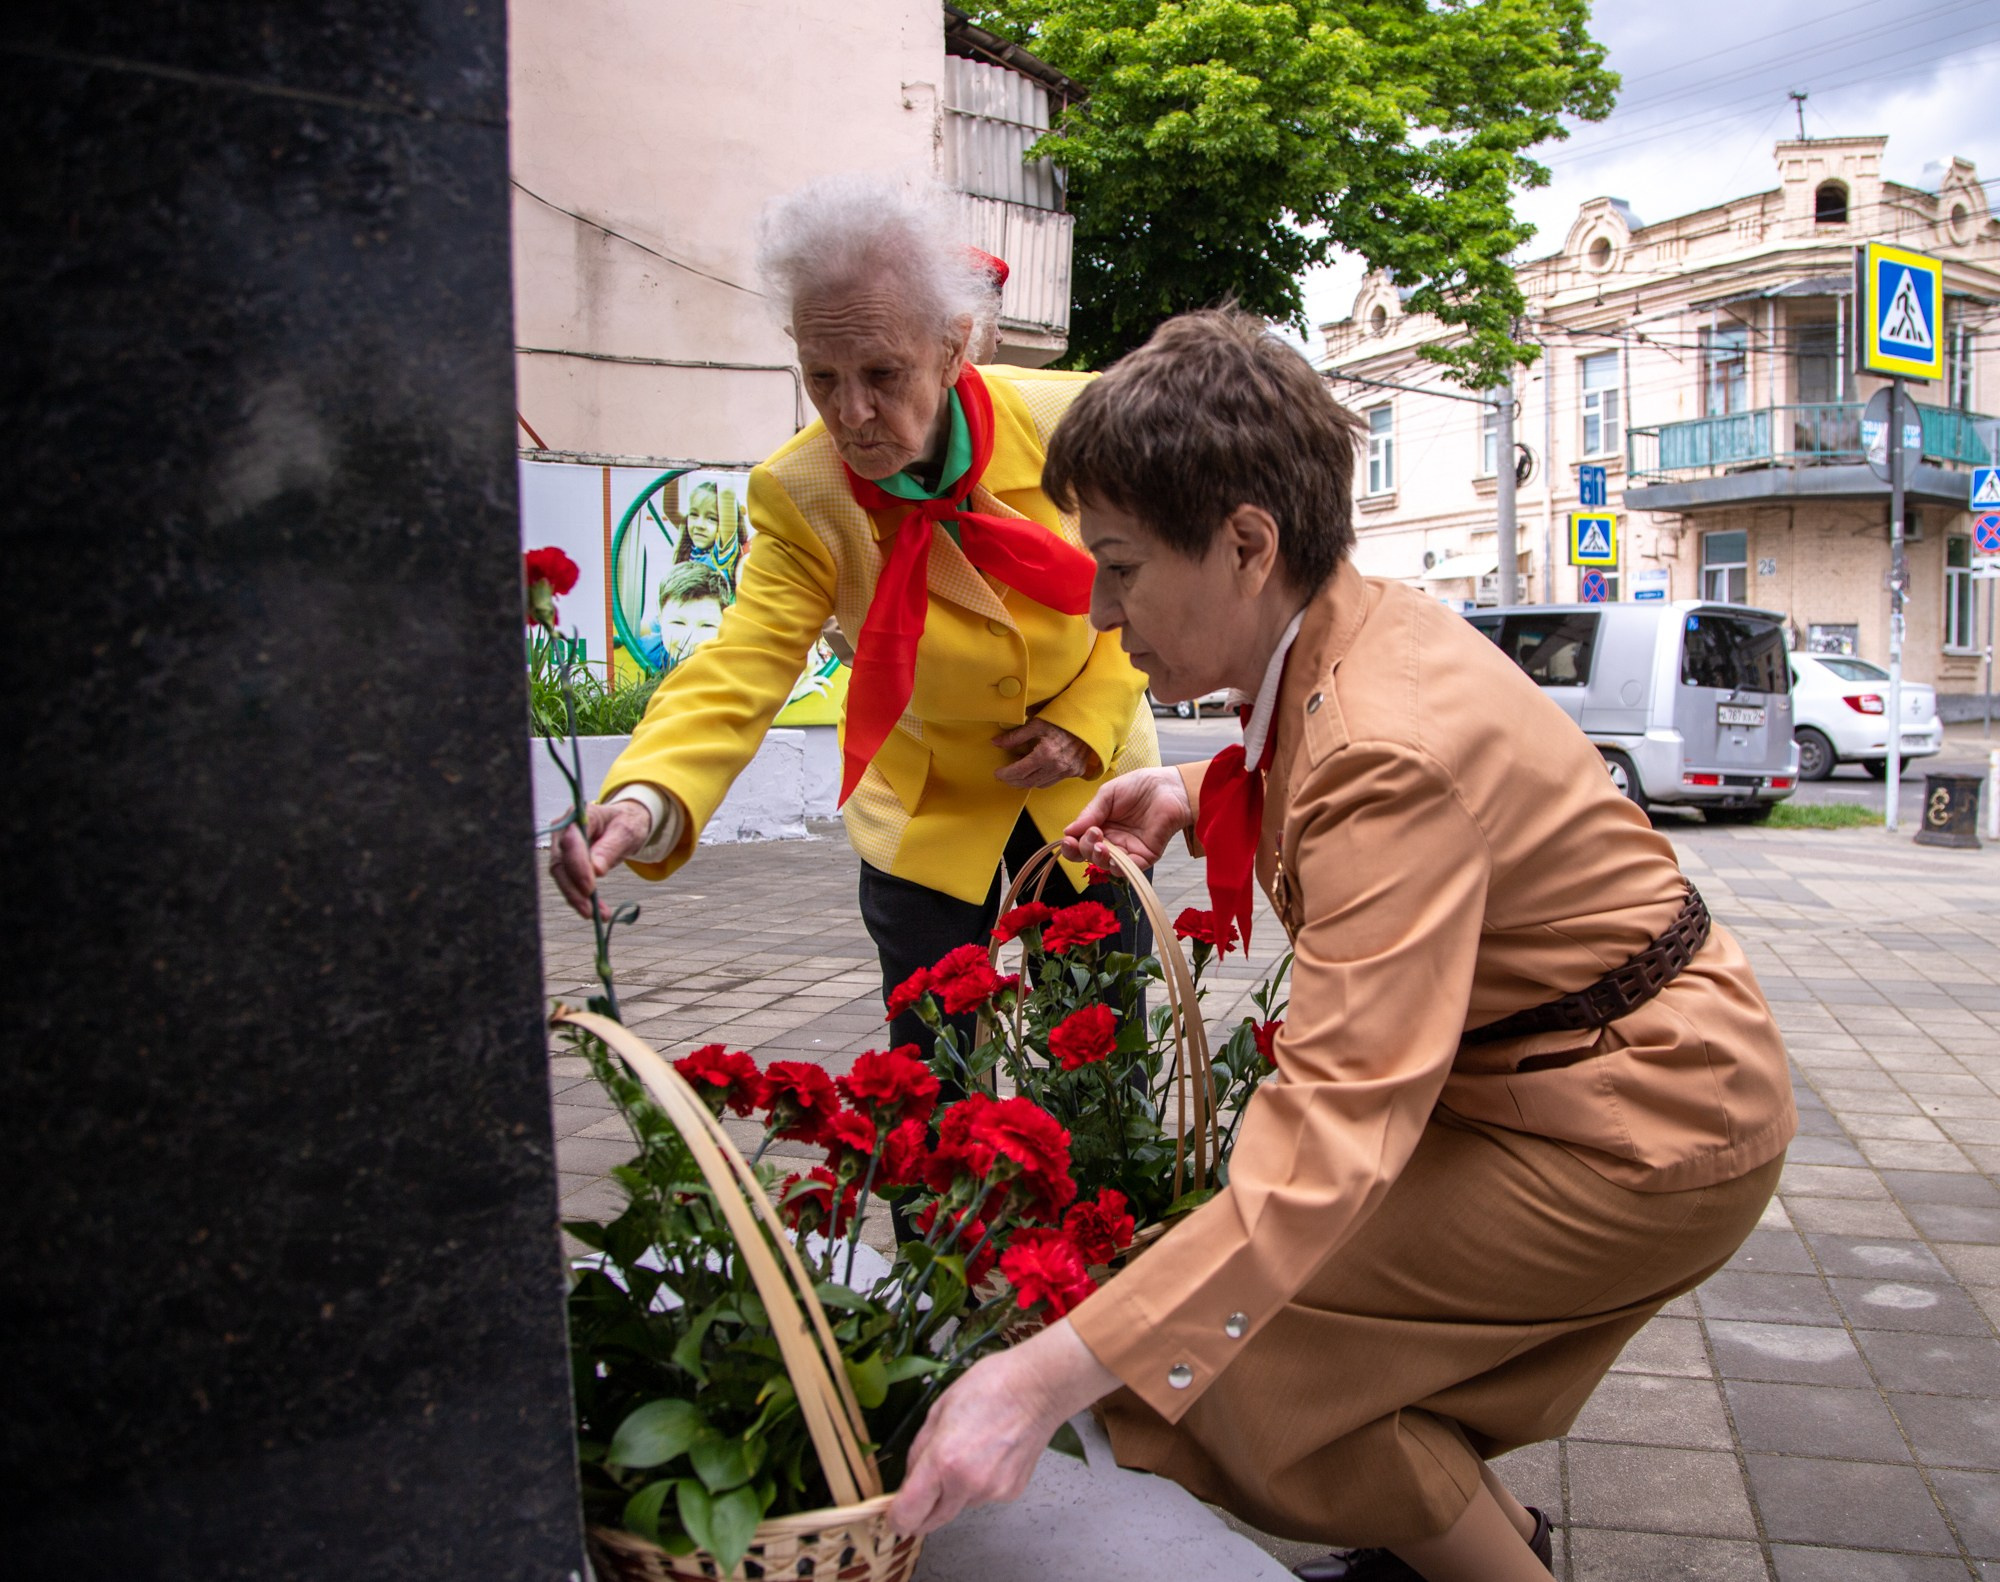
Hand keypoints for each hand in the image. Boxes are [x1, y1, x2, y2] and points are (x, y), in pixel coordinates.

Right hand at [550, 800, 652, 919]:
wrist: (624, 822)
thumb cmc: (626, 822)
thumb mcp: (626, 832)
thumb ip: (610, 848)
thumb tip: (596, 871)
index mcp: (579, 815)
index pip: (570, 842)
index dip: (577, 867)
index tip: (590, 888)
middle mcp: (563, 830)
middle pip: (560, 862)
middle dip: (573, 889)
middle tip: (590, 910)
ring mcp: (561, 846)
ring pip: (562, 876)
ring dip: (577, 898)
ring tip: (599, 915)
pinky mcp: (565, 861)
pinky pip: (569, 882)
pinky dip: (581, 898)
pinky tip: (596, 912)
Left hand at [889, 1320, 1117, 1537]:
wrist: (1037, 1388)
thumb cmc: (989, 1387)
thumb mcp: (939, 1409)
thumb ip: (919, 1450)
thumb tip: (910, 1478)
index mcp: (943, 1461)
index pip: (909, 1514)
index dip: (896, 1518)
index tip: (893, 1514)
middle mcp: (967, 1485)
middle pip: (931, 1521)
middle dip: (921, 1510)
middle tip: (923, 1487)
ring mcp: (991, 1492)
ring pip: (957, 1507)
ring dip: (952, 1493)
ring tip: (967, 1454)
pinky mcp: (1010, 1492)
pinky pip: (981, 1497)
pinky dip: (977, 1485)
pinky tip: (988, 1455)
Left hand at [991, 718, 1097, 788]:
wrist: (1089, 722)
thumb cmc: (1062, 720)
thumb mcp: (1037, 724)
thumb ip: (1015, 736)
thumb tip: (996, 742)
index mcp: (1045, 754)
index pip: (1018, 771)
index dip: (1005, 774)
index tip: (997, 772)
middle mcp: (1056, 766)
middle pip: (1027, 782)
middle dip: (1013, 781)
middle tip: (1004, 777)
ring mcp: (1067, 771)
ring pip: (1039, 785)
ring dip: (1026, 782)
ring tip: (1017, 775)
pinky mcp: (1075, 772)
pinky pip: (1052, 781)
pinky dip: (1041, 780)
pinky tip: (1035, 772)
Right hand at [1060, 766, 1192, 868]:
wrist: (1168, 786)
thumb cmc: (1139, 786)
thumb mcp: (1108, 795)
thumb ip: (1090, 813)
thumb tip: (1068, 831)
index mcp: (1099, 826)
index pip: (1080, 843)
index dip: (1071, 845)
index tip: (1068, 839)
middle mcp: (1111, 840)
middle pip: (1089, 856)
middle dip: (1085, 848)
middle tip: (1093, 832)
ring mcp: (1128, 850)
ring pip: (1106, 865)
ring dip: (1098, 858)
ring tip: (1100, 844)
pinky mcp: (1145, 856)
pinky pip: (1129, 869)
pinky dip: (1118, 866)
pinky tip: (1113, 854)